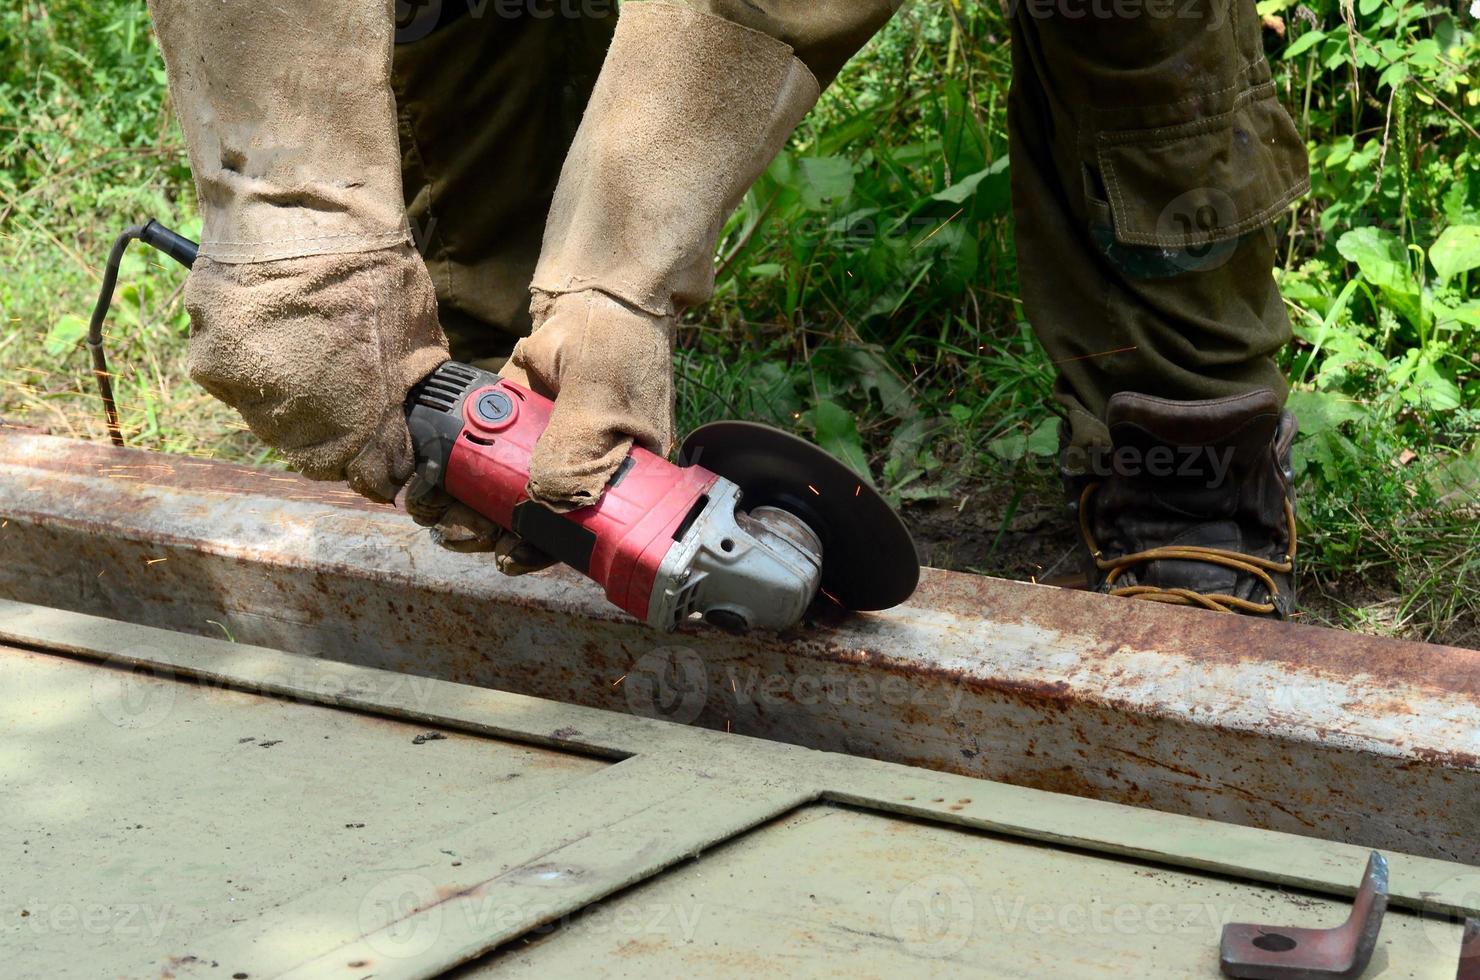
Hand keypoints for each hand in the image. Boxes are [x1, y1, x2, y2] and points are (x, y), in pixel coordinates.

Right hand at [184, 245, 448, 502]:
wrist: (297, 211)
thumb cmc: (370, 267)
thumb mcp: (419, 335)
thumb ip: (409, 390)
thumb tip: (411, 424)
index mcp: (360, 420)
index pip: (369, 477)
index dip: (379, 468)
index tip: (385, 462)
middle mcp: (299, 421)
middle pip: (315, 454)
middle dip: (334, 435)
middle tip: (343, 394)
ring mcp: (250, 396)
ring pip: (272, 423)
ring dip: (289, 401)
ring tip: (305, 351)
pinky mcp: (210, 368)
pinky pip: (236, 386)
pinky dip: (254, 368)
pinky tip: (272, 332)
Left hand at [404, 288, 673, 575]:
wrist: (595, 295)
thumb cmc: (616, 345)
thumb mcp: (603, 397)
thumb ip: (578, 446)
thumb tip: (544, 497)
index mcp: (611, 482)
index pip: (575, 534)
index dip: (538, 549)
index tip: (505, 555)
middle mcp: (574, 475)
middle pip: (526, 523)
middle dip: (486, 532)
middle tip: (456, 530)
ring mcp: (537, 452)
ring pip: (493, 497)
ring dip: (461, 507)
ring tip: (434, 503)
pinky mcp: (505, 428)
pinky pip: (473, 461)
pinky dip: (449, 471)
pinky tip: (430, 475)